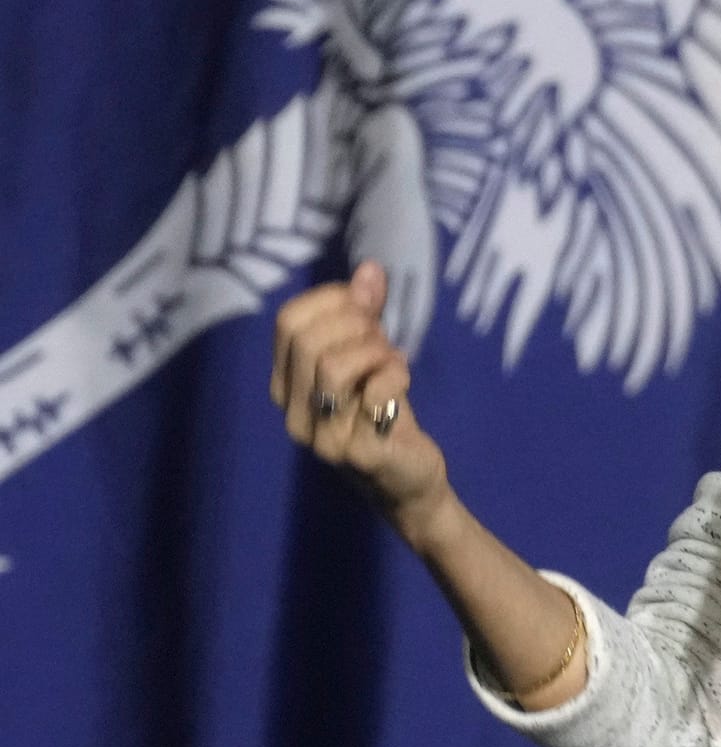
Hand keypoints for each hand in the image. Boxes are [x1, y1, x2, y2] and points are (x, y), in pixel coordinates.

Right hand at [271, 260, 447, 526]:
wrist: (408, 478)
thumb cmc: (384, 412)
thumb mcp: (372, 355)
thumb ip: (366, 314)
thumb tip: (370, 269)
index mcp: (286, 382)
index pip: (289, 320)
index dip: (333, 300)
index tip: (366, 309)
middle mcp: (292, 411)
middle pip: (308, 339)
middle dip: (357, 326)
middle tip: (381, 341)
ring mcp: (320, 435)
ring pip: (333, 365)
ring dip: (375, 353)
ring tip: (392, 363)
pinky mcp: (356, 453)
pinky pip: (373, 395)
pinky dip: (395, 378)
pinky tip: (401, 389)